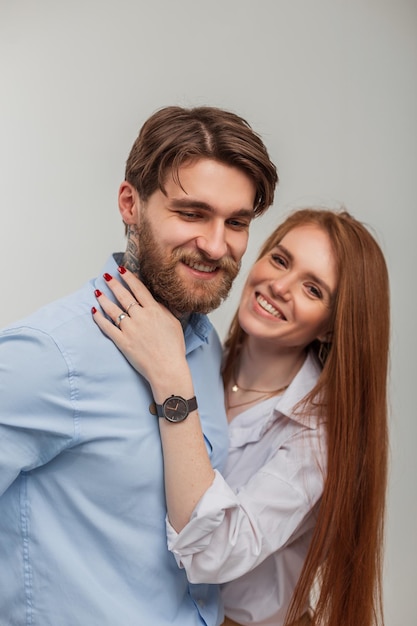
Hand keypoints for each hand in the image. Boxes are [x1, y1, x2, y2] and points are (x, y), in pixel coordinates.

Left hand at [92, 267, 186, 386]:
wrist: (167, 368)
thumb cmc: (173, 348)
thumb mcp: (173, 323)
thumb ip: (162, 310)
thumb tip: (152, 301)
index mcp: (153, 311)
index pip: (139, 289)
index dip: (129, 278)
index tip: (122, 270)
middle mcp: (140, 317)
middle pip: (123, 296)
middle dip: (113, 284)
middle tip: (106, 276)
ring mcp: (129, 329)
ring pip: (112, 310)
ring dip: (104, 299)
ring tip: (97, 292)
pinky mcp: (122, 341)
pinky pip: (107, 327)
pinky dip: (99, 319)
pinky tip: (94, 311)